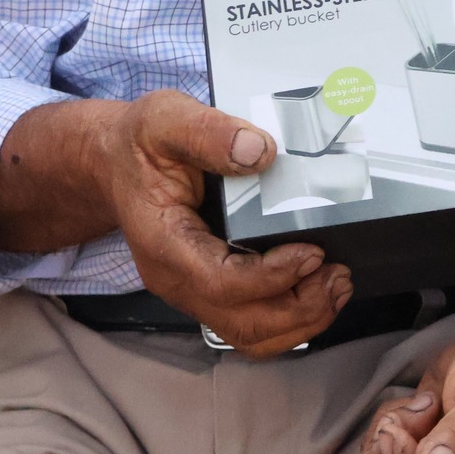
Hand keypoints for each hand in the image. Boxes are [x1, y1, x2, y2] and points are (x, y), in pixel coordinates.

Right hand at [91, 90, 349, 356]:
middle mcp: (175, 278)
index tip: (312, 252)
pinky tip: (318, 289)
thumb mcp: (165, 119)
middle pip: (242, 322)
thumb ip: (208, 131)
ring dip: (301, 320)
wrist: (115, 162)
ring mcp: (191, 289)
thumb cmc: (140, 144)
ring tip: (336, 286)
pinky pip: (251, 323)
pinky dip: (290, 318)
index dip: (271, 276)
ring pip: (250, 334)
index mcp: (163, 242)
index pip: (220, 282)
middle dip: (299, 308)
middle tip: (338, 274)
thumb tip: (259, 151)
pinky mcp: (209, 289)